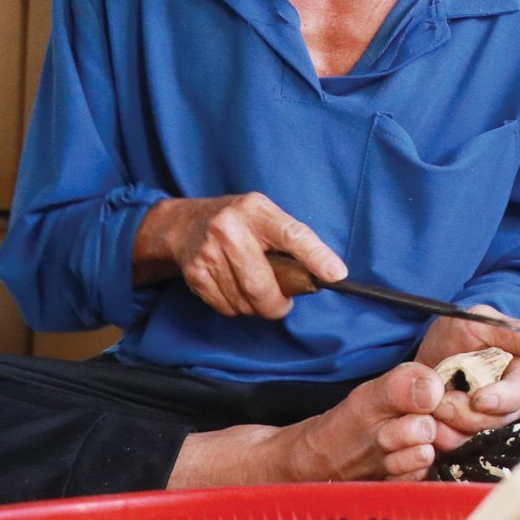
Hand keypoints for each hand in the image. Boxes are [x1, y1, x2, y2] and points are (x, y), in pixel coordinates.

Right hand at [133, 193, 346, 319]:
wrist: (183, 225)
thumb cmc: (238, 223)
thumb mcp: (264, 216)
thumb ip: (290, 241)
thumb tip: (322, 274)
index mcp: (256, 211)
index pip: (293, 235)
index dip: (317, 257)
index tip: (336, 275)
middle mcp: (229, 229)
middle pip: (262, 285)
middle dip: (278, 304)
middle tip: (283, 303)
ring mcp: (208, 252)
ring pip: (245, 302)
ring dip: (257, 307)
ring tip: (256, 290)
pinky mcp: (194, 274)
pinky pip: (226, 308)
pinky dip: (237, 307)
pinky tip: (235, 290)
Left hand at [415, 306, 519, 438]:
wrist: (431, 352)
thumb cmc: (462, 333)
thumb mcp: (483, 322)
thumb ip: (519, 335)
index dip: (502, 398)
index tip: (479, 399)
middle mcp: (516, 401)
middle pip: (501, 420)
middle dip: (469, 414)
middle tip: (442, 401)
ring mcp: (494, 421)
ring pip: (482, 437)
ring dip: (454, 428)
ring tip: (434, 410)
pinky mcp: (471, 436)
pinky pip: (462, 447)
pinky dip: (444, 439)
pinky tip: (433, 425)